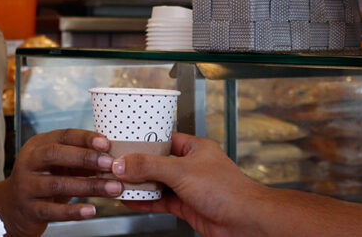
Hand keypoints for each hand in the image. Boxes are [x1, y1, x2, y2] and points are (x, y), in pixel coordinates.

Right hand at [2, 128, 123, 236]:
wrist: (11, 208)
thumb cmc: (42, 182)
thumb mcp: (57, 166)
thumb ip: (80, 161)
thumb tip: (111, 157)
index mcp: (38, 146)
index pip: (62, 136)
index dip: (85, 138)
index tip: (106, 143)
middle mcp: (28, 162)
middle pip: (54, 154)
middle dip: (84, 157)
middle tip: (110, 164)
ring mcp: (26, 186)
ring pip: (57, 184)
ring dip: (88, 186)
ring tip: (112, 189)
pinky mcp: (29, 210)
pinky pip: (53, 210)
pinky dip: (73, 211)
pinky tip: (91, 210)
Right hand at [111, 132, 262, 236]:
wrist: (246, 222)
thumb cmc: (228, 191)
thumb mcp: (182, 172)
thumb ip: (150, 166)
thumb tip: (124, 163)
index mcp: (195, 148)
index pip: (164, 139)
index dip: (143, 142)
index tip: (123, 144)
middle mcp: (192, 166)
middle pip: (157, 162)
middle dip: (137, 165)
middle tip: (115, 165)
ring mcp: (189, 187)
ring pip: (158, 183)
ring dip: (139, 185)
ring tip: (118, 183)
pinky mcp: (187, 206)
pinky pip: (161, 201)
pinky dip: (145, 202)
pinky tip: (131, 201)